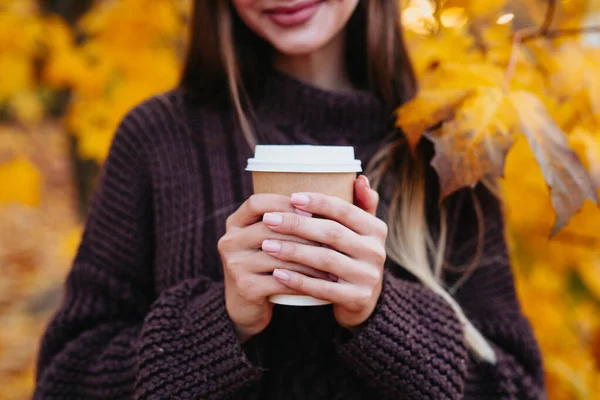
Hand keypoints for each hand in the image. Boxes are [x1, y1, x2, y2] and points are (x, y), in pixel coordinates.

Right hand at [218, 194, 328, 342]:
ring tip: (334, 259)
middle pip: (270, 228)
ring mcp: (235, 265)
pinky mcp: (245, 288)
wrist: (247, 305)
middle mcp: (229, 241)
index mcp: (235, 223)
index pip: (257, 203)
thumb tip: (324, 202)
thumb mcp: (268, 239)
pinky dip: (305, 280)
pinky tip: (323, 281)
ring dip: (310, 257)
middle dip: (304, 232)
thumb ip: (285, 220)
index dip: (283, 203)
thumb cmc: (267, 264)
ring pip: (279, 255)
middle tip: (332, 237)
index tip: (310, 210)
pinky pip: (281, 280)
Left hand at [261, 176, 386, 328]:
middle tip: (268, 219)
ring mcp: (368, 276)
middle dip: (297, 224)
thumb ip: (361, 205)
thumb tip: (359, 178)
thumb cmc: (352, 256)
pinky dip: (298, 280)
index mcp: (376, 229)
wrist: (362, 302)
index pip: (345, 209)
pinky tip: (277, 273)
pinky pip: (322, 288)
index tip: (291, 198)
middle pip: (331, 232)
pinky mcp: (357, 298)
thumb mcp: (361, 231)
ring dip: (292, 251)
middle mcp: (376, 251)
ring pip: (325, 260)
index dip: (318, 201)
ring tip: (267, 245)